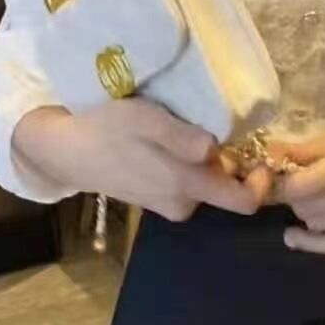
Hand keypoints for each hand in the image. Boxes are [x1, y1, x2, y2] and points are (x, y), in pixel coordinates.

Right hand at [12, 100, 273, 221]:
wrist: (63, 151)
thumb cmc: (104, 128)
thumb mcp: (142, 120)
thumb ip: (180, 137)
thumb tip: (215, 149)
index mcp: (185, 185)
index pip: (245, 201)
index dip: (261, 180)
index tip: (260, 151)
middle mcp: (183, 202)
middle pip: (228, 191)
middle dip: (236, 165)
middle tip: (226, 130)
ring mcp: (168, 204)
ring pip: (207, 186)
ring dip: (210, 163)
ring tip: (194, 130)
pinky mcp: (155, 199)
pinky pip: (187, 185)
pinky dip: (189, 166)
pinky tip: (172, 142)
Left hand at [272, 99, 324, 255]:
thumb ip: (313, 146)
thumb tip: (271, 156)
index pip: (302, 183)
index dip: (277, 179)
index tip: (270, 168)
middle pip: (306, 205)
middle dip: (289, 193)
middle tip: (287, 178)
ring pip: (317, 223)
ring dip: (302, 209)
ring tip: (304, 193)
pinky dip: (313, 243)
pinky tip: (296, 236)